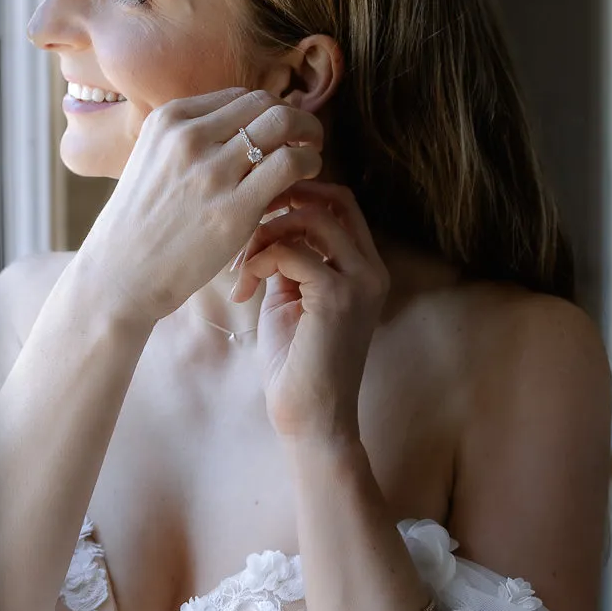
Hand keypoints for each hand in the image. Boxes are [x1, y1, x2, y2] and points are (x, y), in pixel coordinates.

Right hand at [78, 88, 323, 328]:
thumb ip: (191, 137)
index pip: (239, 96)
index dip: (265, 112)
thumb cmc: (141, 222)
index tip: (275, 133)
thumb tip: (245, 122)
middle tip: (304, 138)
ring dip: (307, 135)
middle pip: (265, 102)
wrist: (121, 273)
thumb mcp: (152, 158)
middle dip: (293, 116)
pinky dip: (309, 162)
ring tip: (309, 155)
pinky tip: (306, 176)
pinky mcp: (234, 208)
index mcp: (169, 120)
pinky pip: (290, 163)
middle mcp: (189, 137)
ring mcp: (211, 172)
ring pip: (283, 123)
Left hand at [231, 181, 390, 443]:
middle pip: (333, 199)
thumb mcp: (292, 297)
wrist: (309, 418)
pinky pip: (291, 251)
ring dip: (264, 233)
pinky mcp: (337, 297)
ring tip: (241, 266)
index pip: (342, 203)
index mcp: (365, 268)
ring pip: (310, 218)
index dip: (301, 192)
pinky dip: (258, 260)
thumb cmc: (296, 364)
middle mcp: (371, 269)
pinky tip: (243, 289)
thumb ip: (290, 258)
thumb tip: (265, 222)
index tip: (259, 210)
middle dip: (284, 199)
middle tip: (245, 223)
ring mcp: (359, 281)